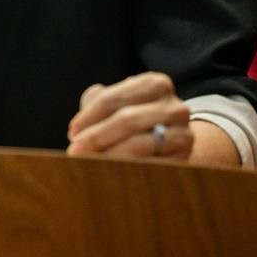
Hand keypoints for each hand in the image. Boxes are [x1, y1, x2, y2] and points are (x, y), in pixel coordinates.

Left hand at [66, 72, 192, 159]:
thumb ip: (96, 105)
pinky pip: (151, 164)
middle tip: (75, 151)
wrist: (172, 143)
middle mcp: (174, 105)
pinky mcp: (185, 158)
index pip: (112, 99)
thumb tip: (77, 129)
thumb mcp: (117, 105)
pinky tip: (111, 172)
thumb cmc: (135, 120)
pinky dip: (128, 168)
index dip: (88, 116)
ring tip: (88, 163)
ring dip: (109, 155)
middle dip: (96, 137)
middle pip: (126, 120)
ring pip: (140, 144)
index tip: (72, 132)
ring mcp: (183, 132)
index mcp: (154, 83)